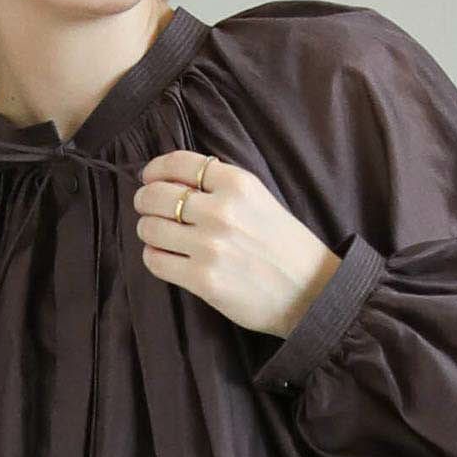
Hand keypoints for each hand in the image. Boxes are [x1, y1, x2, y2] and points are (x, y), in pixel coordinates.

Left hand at [134, 150, 342, 337]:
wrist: (312, 293)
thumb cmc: (284, 246)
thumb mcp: (260, 200)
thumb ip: (221, 187)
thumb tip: (171, 181)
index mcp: (238, 184)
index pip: (179, 164)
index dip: (155, 170)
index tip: (149, 178)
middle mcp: (222, 211)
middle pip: (157, 195)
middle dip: (145, 201)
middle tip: (147, 209)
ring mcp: (210, 247)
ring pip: (150, 228)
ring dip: (147, 230)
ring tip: (158, 236)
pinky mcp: (203, 280)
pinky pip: (156, 261)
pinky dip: (153, 257)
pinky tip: (165, 257)